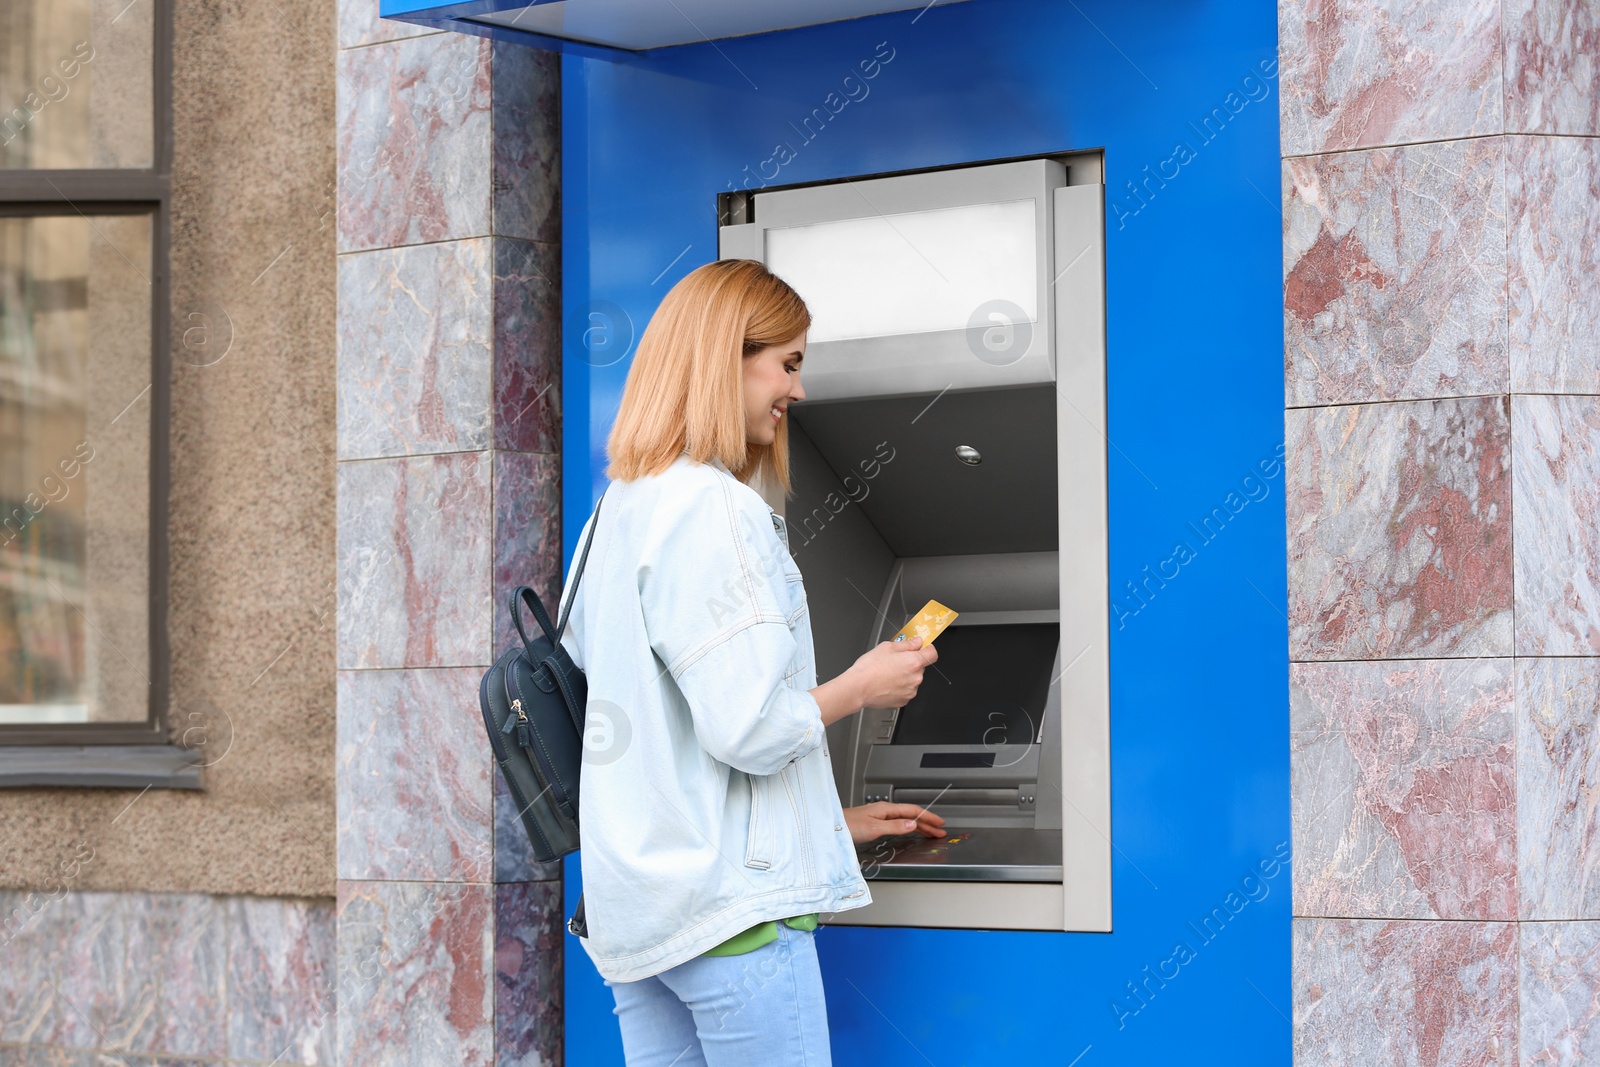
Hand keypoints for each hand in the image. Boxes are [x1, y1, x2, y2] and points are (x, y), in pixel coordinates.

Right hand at [810, 636, 937, 726]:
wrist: (858, 688)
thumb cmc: (869, 668)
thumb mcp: (887, 647)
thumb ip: (906, 644)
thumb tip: (917, 642)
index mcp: (914, 662)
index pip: (933, 653)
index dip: (927, 649)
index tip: (922, 648)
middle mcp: (916, 678)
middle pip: (921, 667)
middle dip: (911, 663)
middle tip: (895, 661)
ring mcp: (911, 691)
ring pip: (913, 679)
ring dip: (905, 676)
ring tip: (888, 673)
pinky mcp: (903, 701)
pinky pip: (906, 690)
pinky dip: (900, 687)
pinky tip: (887, 683)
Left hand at [843, 802, 945, 844]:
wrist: (831, 827)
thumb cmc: (848, 826)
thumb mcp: (874, 828)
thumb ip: (895, 826)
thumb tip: (913, 824)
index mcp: (886, 809)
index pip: (913, 811)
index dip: (928, 817)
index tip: (939, 823)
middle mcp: (884, 810)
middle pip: (910, 816)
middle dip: (927, 823)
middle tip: (940, 832)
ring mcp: (879, 816)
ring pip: (904, 820)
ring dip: (919, 826)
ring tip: (930, 833)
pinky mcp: (874, 822)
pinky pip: (897, 823)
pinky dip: (907, 828)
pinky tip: (909, 831)